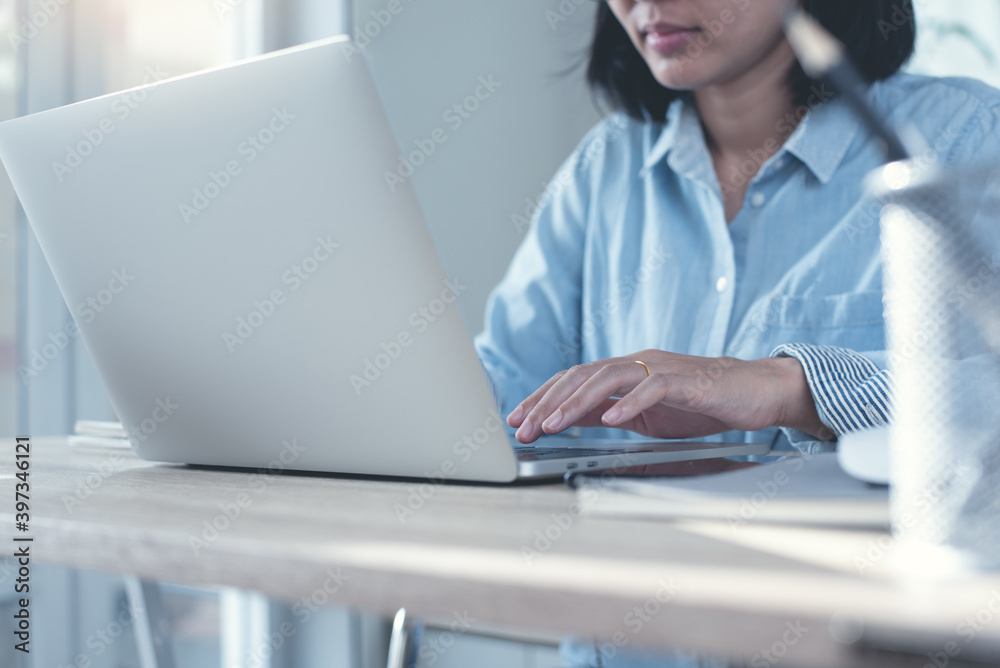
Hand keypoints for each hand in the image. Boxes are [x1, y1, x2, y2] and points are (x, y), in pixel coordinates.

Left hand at [506, 350, 833, 442]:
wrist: (755, 392)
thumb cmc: (703, 404)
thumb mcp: (647, 415)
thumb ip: (614, 413)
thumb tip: (575, 420)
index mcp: (625, 372)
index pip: (573, 380)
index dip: (542, 397)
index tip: (518, 420)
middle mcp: (637, 363)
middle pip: (581, 376)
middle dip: (547, 402)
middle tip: (524, 427)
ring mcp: (660, 369)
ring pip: (608, 377)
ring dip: (576, 402)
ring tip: (554, 424)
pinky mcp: (687, 380)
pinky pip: (652, 388)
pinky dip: (629, 403)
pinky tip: (610, 421)